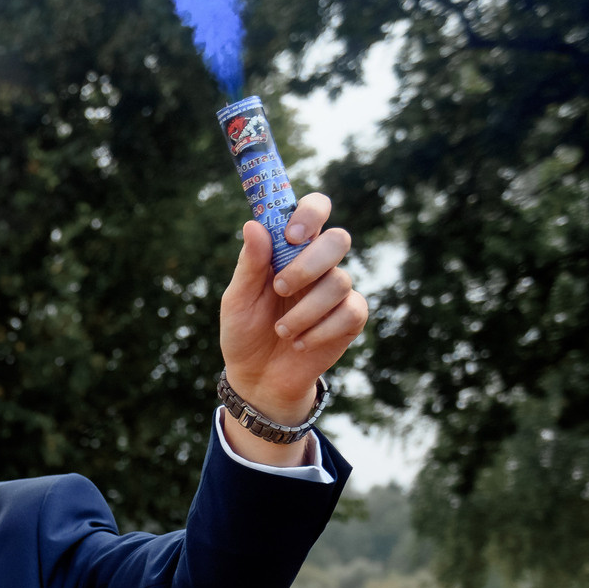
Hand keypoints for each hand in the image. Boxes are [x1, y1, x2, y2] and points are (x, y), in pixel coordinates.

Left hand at [218, 192, 368, 421]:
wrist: (258, 377)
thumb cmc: (245, 331)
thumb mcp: (238, 299)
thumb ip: (249, 264)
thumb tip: (253, 225)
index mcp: (290, 250)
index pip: (314, 210)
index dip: (310, 213)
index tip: (291, 235)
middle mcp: (319, 265)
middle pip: (338, 240)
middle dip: (309, 264)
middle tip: (280, 287)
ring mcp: (337, 291)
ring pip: (339, 281)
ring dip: (305, 309)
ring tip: (281, 330)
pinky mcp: (350, 318)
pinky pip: (350, 312)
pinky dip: (321, 329)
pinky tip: (300, 343)